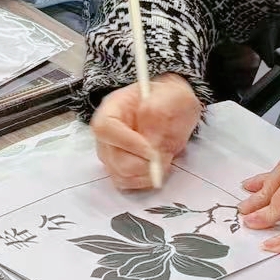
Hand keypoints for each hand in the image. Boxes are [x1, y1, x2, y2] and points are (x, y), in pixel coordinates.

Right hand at [91, 74, 202, 190]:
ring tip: (164, 157)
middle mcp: (106, 133)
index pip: (105, 128)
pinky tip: (157, 168)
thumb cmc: (170, 100)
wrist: (173, 110)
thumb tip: (149, 139)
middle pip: (114, 158)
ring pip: (120, 174)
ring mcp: (110, 153)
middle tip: (165, 155)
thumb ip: (159, 112)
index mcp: (112, 108)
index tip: (153, 150)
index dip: (128, 143)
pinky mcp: (119, 168)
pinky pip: (127, 183)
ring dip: (147, 172)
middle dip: (144, 162)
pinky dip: (145, 180)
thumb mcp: (173, 96)